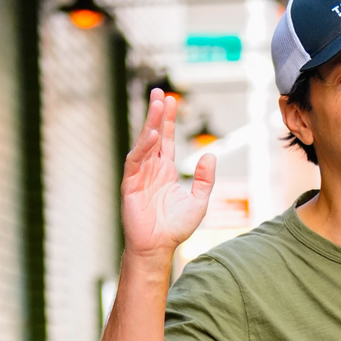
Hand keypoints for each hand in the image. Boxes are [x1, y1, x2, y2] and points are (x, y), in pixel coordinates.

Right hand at [120, 89, 216, 261]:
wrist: (159, 248)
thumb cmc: (176, 227)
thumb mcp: (199, 201)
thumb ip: (205, 179)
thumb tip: (210, 155)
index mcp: (165, 171)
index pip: (166, 140)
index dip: (168, 120)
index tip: (172, 100)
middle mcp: (151, 170)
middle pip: (153, 136)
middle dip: (156, 114)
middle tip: (160, 92)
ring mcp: (139, 176)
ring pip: (144, 145)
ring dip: (149, 124)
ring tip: (157, 104)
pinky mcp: (130, 186)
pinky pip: (135, 163)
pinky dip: (142, 149)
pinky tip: (150, 136)